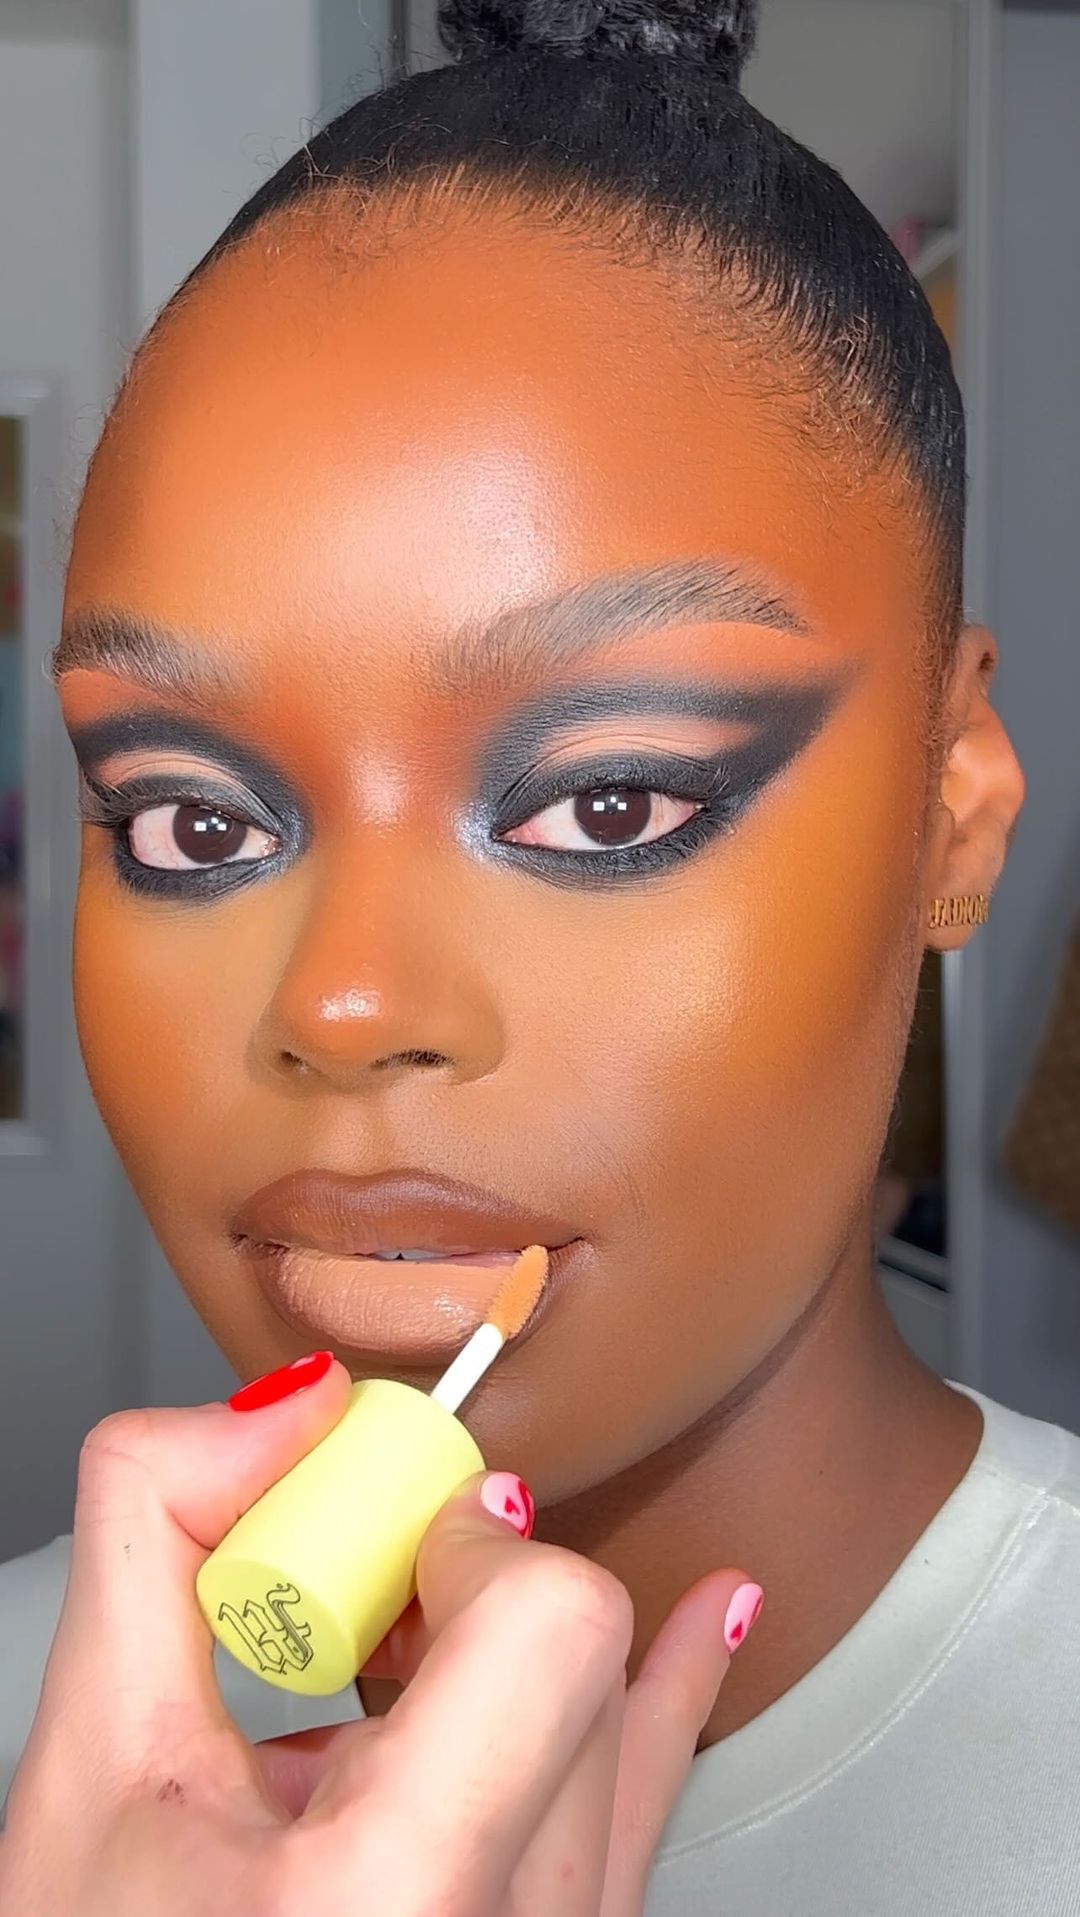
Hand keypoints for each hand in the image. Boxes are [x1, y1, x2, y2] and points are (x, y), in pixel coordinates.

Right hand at [0, 1362, 759, 1914]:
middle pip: (589, 1659)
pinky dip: (662, 1697)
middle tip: (371, 1587)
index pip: (552, 1623)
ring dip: (538, 1632)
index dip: (471, 1538)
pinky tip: (708, 1623)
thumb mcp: (85, 1769)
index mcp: (398, 1902)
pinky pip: (657, 1810)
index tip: (394, 1530)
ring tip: (496, 1551)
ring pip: (634, 1729)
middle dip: (469, 1584)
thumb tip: (283, 1404)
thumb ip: (156, 1535)